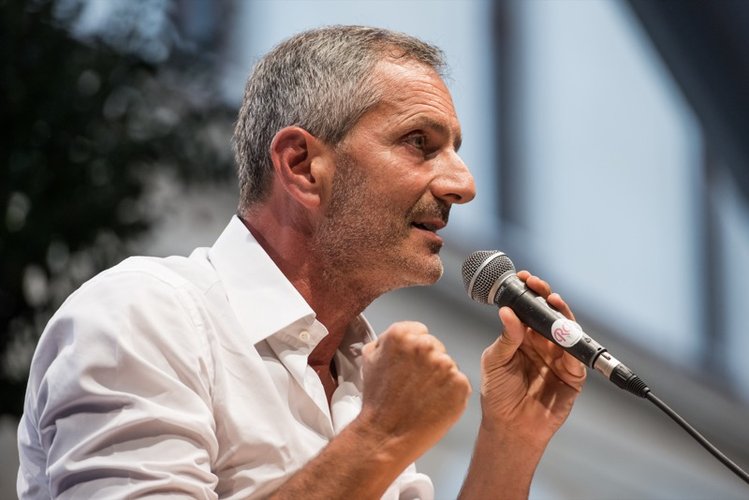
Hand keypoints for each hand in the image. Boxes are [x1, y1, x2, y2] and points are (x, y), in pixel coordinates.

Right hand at [357, 321, 471, 462]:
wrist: (386, 434)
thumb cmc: (378, 402)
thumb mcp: (369, 360)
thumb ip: (384, 342)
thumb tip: (396, 337)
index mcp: (401, 335)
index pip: (420, 331)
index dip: (415, 350)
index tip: (411, 364)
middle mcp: (424, 345)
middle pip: (435, 346)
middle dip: (428, 362)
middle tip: (416, 384)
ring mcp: (444, 364)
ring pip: (448, 365)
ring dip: (440, 378)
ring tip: (423, 396)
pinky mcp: (459, 384)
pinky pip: (459, 383)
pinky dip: (451, 393)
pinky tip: (435, 403)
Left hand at [480, 271, 585, 445]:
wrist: (511, 426)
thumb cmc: (499, 393)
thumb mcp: (496, 361)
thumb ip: (506, 338)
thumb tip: (507, 312)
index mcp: (522, 336)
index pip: (528, 309)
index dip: (528, 292)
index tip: (524, 278)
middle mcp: (542, 343)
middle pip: (549, 314)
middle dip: (546, 297)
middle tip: (539, 286)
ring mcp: (558, 357)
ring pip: (566, 330)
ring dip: (562, 314)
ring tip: (553, 302)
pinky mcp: (572, 374)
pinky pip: (576, 356)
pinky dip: (573, 344)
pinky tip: (564, 334)